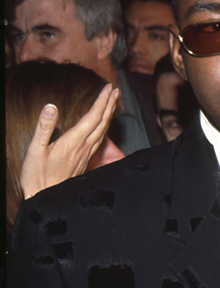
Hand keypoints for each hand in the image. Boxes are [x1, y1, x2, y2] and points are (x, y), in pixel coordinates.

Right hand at [19, 84, 118, 200]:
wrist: (45, 199)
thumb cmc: (37, 176)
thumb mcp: (35, 150)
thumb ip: (44, 127)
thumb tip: (51, 106)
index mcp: (73, 141)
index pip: (92, 116)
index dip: (102, 101)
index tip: (109, 88)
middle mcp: (84, 147)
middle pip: (102, 122)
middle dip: (109, 105)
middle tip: (116, 90)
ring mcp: (85, 154)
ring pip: (103, 131)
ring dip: (109, 115)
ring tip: (113, 103)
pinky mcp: (84, 161)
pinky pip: (99, 140)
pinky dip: (103, 128)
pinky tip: (103, 126)